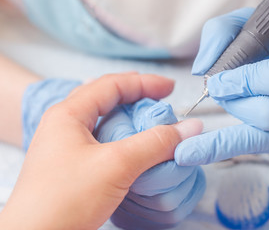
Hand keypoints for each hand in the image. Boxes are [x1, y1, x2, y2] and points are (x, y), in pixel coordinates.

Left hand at [0, 73, 201, 228]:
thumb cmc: (63, 200)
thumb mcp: (116, 165)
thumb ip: (156, 143)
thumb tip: (190, 127)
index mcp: (68, 114)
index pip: (111, 84)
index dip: (144, 82)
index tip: (170, 88)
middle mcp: (65, 126)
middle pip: (107, 99)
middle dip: (137, 97)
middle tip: (162, 101)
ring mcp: (67, 147)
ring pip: (105, 122)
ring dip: (131, 119)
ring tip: (151, 122)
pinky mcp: (73, 166)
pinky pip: (103, 142)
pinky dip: (124, 140)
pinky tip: (134, 148)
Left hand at [175, 8, 268, 165]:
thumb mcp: (248, 22)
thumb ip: (220, 35)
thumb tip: (202, 71)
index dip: (244, 83)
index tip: (217, 82)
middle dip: (234, 106)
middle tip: (220, 93)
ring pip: (267, 138)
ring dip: (235, 123)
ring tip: (227, 103)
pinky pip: (268, 148)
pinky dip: (241, 140)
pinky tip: (231, 126)